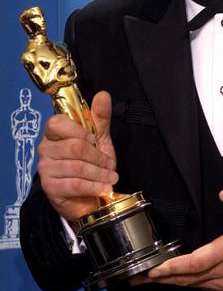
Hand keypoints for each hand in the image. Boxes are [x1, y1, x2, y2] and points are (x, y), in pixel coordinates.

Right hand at [37, 91, 117, 221]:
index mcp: (54, 132)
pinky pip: (75, 184)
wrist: (88, 196)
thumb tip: (103, 94)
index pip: (57, 122)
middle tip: (109, 164)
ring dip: (99, 174)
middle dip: (98, 157)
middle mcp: (45, 148)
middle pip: (74, 147)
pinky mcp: (49, 188)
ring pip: (77, 167)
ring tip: (110, 177)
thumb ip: (100, 117)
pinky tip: (104, 188)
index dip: (80, 131)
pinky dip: (94, 186)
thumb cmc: (92, 164)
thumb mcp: (99, 139)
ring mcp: (45, 168)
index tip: (94, 140)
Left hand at [148, 185, 222, 290]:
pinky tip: (179, 281)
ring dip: (173, 282)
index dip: (173, 266)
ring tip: (152, 279)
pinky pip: (205, 289)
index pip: (195, 262)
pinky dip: (188, 285)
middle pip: (188, 278)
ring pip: (194, 285)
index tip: (155, 268)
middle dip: (162, 278)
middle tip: (138, 277)